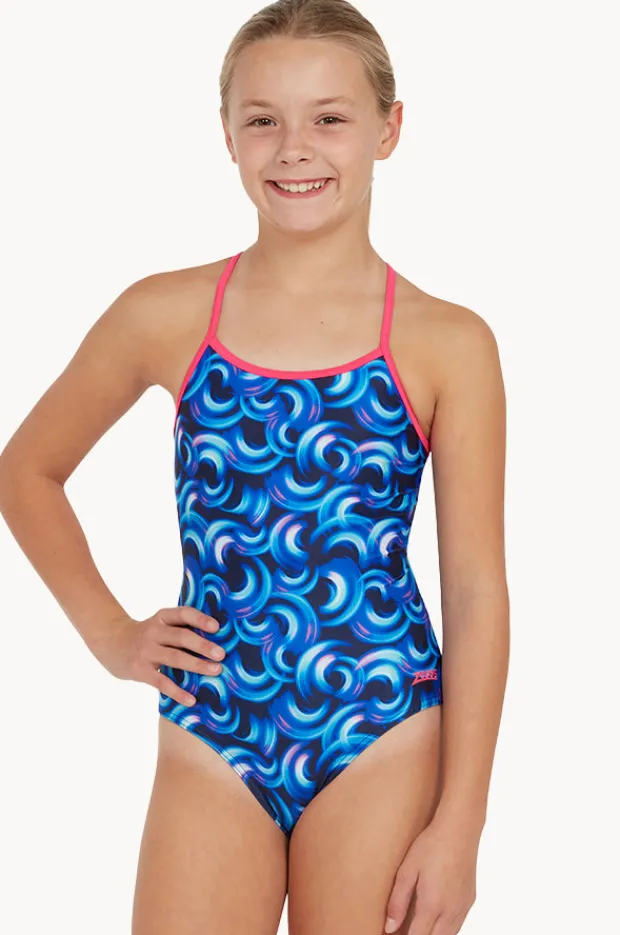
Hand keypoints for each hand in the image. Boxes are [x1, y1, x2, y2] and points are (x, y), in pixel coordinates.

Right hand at [88, 606, 225, 706]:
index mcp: (162, 618)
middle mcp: (154, 632)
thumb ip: (181, 629)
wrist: (111, 642)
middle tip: (221, 654)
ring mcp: (146, 651)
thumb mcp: (160, 624)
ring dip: (197, 665)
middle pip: (181, 637)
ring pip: (174, 657)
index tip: (217, 627)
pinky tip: (191, 699)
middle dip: (203, 645)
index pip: (183, 614)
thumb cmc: (147, 635)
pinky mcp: (140, 670)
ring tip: (215, 671)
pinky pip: (161, 682)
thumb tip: (216, 642)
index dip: (200, 619)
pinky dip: (177, 691)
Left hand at [384, 816, 478, 934]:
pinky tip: (434, 921)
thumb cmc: (432, 845)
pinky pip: (457, 926)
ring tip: (416, 926)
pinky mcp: (469, 901)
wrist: (460, 829)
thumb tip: (389, 927)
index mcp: (432, 905)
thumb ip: (397, 902)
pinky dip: (444, 930)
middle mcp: (450, 911)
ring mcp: (462, 907)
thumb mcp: (407, 870)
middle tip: (402, 930)